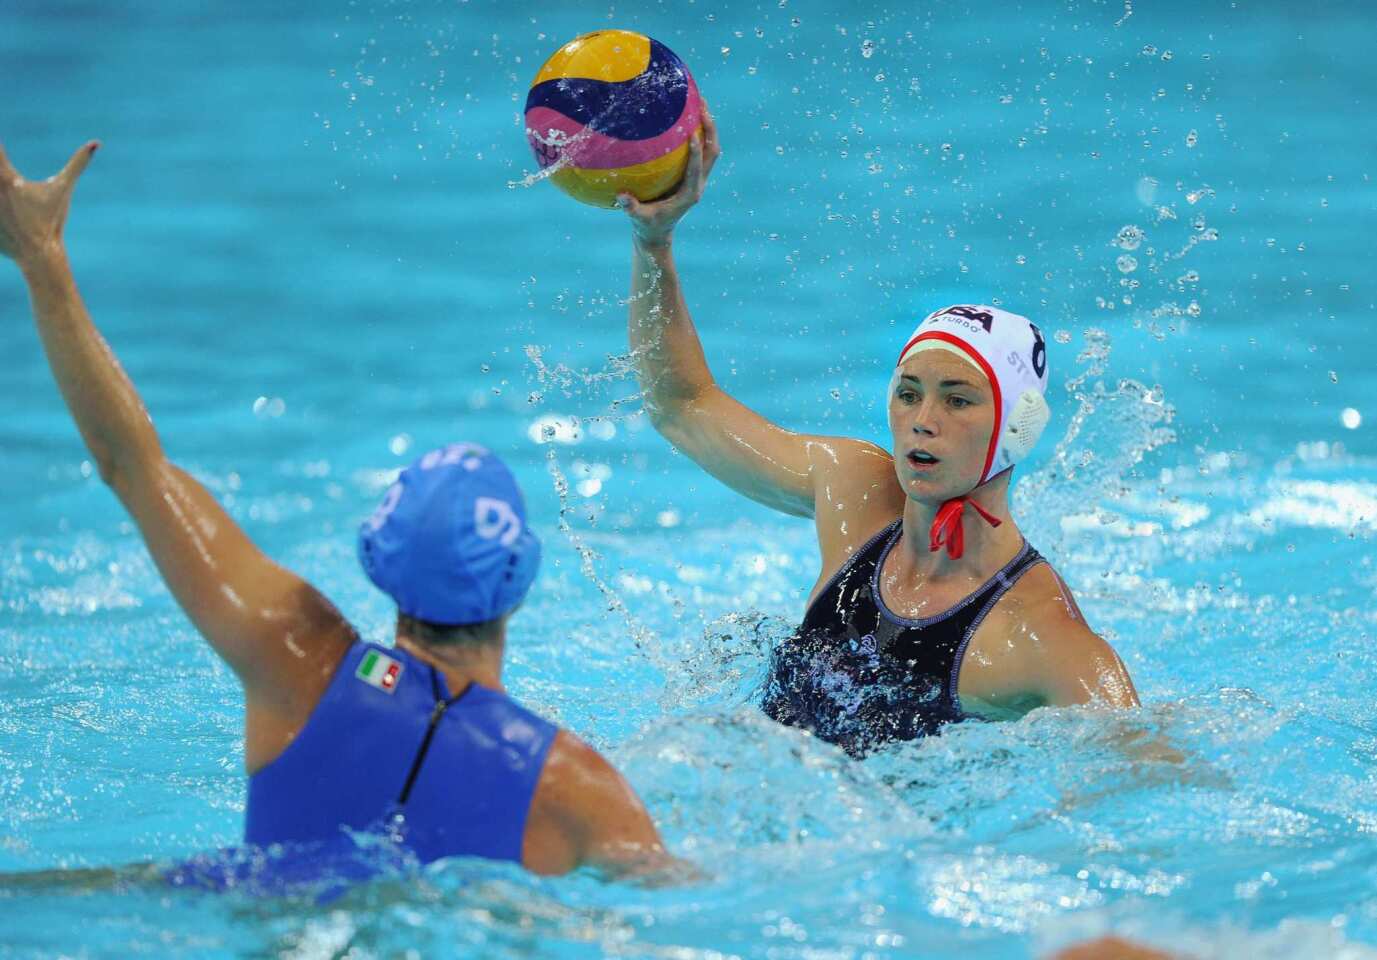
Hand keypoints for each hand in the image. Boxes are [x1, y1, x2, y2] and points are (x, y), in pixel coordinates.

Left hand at [0, 140, 98, 267]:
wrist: (39, 253)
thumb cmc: (52, 219)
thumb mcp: (63, 190)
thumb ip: (78, 163)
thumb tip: (96, 143)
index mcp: (8, 178)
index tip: (2, 151)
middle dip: (0, 173)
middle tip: (14, 188)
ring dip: (1, 195)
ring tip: (11, 203)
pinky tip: (6, 216)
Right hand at [618, 100, 720, 248]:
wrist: (658, 232)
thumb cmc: (648, 225)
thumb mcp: (639, 219)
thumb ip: (632, 208)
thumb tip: (621, 197)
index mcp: (689, 195)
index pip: (696, 170)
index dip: (696, 153)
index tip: (693, 134)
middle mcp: (698, 184)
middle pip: (712, 153)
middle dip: (710, 129)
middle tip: (702, 105)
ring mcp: (698, 178)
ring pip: (711, 149)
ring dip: (708, 126)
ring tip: (700, 102)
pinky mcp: (694, 174)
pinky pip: (702, 150)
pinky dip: (699, 131)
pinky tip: (687, 114)